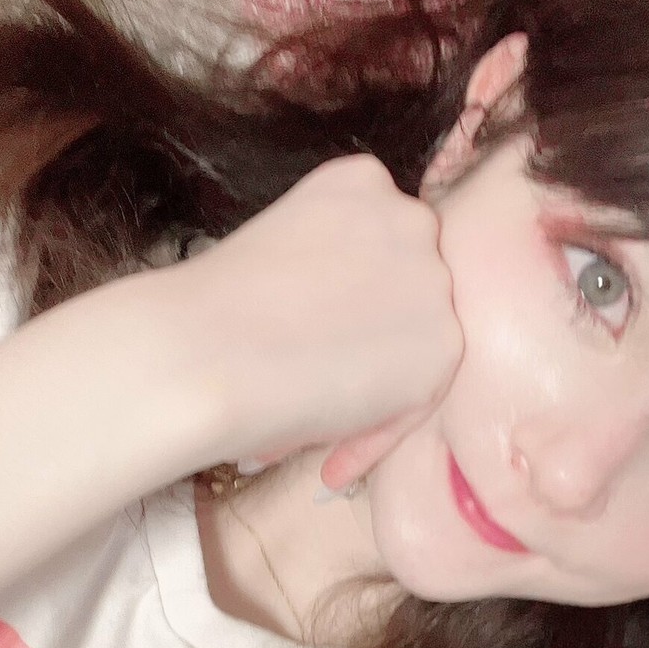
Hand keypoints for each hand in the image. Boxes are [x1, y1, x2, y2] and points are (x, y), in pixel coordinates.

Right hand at [156, 154, 461, 483]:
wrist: (205, 354)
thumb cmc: (210, 316)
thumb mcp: (277, 256)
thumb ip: (325, 273)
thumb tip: (335, 331)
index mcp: (360, 182)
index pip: (379, 249)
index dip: (353, 307)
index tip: (317, 347)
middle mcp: (407, 218)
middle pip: (408, 295)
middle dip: (369, 347)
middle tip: (319, 392)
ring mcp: (432, 281)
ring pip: (416, 349)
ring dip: (373, 395)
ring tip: (312, 431)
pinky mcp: (443, 345)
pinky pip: (416, 404)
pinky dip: (373, 438)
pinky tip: (328, 465)